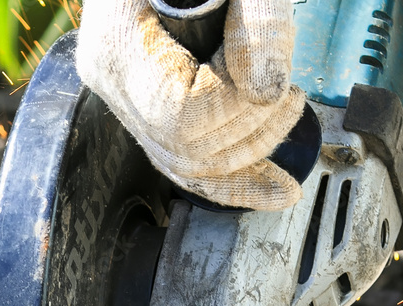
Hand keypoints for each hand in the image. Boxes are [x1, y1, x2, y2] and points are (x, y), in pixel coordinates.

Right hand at [76, 0, 305, 209]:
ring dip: (248, 150)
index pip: (180, 114)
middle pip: (183, 148)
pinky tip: (272, 189)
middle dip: (250, 131)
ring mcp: (124, 94)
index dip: (237, 109)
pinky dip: (231, 177)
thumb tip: (266, 89)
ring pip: (184, 163)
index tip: (277, 84)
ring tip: (286, 112)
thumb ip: (259, 19)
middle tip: (290, 97)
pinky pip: (183, 158)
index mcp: (120, 39)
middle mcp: (112, 76)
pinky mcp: (147, 102)